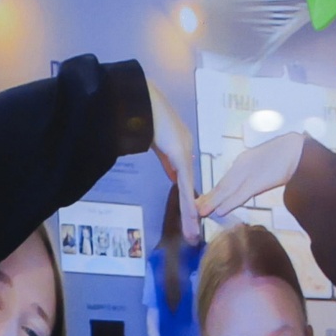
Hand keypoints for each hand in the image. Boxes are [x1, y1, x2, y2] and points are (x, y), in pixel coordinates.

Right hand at [148, 83, 202, 244]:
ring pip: (189, 191)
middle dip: (191, 213)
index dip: (188, 199)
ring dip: (190, 215)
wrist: (142, 100)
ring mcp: (184, 153)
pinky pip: (184, 184)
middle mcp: (186, 151)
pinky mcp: (179, 155)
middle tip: (193, 233)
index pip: (185, 180)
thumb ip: (164, 158)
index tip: (190, 215)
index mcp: (181, 147)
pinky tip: (192, 217)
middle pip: (190, 189)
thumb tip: (171, 175)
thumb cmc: (143, 112)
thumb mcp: (153, 140)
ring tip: (193, 234)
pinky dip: (188, 202)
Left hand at [199, 130, 305, 221]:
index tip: (201, 203)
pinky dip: (229, 202)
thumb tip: (244, 189)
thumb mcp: (265, 168)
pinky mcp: (257, 180)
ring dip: (212, 203)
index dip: (213, 194)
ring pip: (226, 190)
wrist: (299, 149)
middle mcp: (241, 166)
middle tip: (191, 209)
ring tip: (198, 212)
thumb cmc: (286, 157)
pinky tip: (219, 210)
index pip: (225, 182)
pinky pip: (240, 194)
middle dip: (207, 199)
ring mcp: (248, 172)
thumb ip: (254, 178)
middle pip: (222, 186)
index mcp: (243, 162)